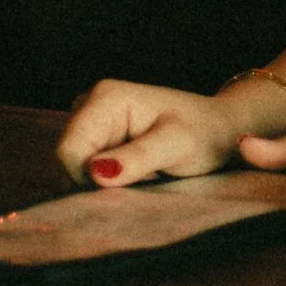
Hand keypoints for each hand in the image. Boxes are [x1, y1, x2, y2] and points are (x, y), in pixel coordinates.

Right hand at [56, 79, 242, 186]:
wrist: (219, 130)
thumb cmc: (204, 133)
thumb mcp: (177, 145)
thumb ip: (138, 158)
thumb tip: (95, 174)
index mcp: (106, 97)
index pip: (68, 150)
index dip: (86, 178)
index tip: (123, 187)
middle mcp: (90, 105)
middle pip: (66, 160)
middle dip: (92, 181)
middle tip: (137, 183)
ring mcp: (91, 122)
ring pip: (72, 168)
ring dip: (98, 184)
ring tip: (138, 179)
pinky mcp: (95, 139)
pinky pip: (82, 170)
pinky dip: (101, 183)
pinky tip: (130, 179)